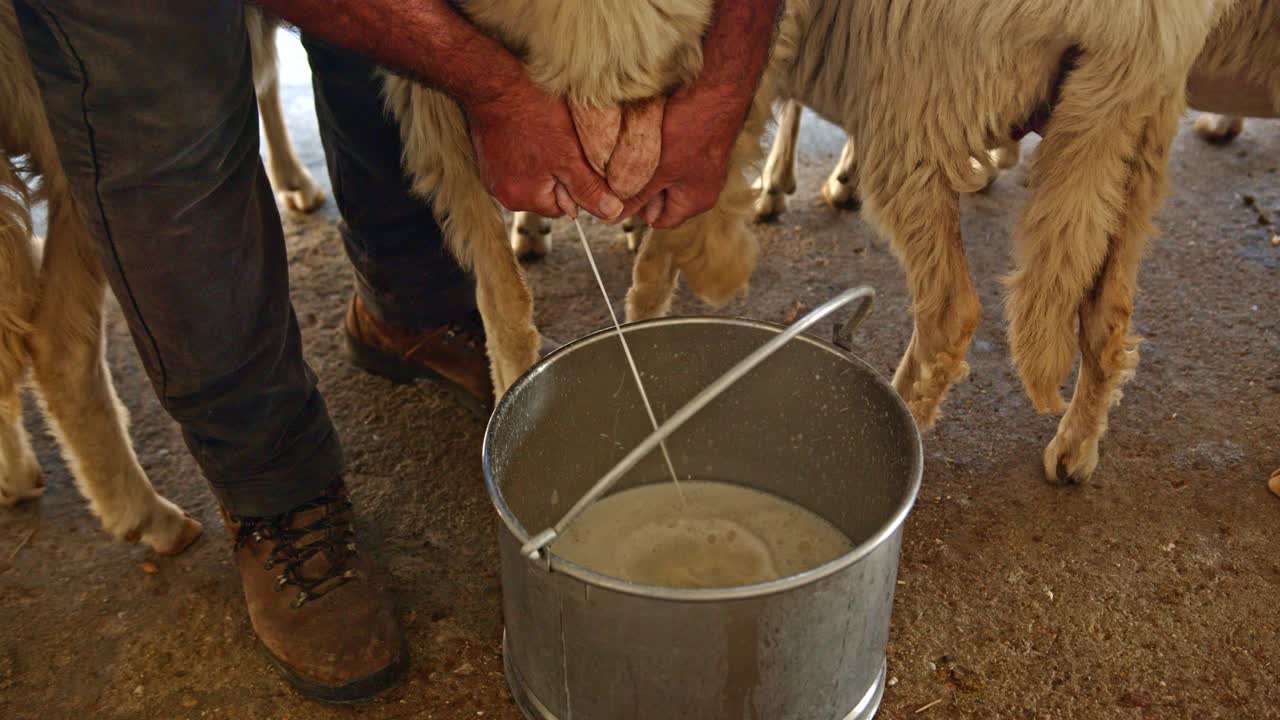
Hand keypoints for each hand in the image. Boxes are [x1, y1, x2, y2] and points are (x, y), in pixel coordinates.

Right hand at [465, 79, 624, 220]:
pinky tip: (531, 130)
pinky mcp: (487, 155)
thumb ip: (589, 189)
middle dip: (558, 172)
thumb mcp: (569, 155)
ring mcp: (491, 174)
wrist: (495, 80)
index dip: (576, 183)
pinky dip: (527, 149)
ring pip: (533, 175)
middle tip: (561, 142)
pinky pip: (517, 161)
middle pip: (546, 192)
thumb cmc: (532, 114)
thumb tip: (611, 212)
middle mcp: (501, 192)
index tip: (574, 157)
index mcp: (521, 198)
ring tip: (544, 133)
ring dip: (544, 160)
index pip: (563, 207)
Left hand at [619, 82, 747, 227]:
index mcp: (697, 200)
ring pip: (662, 173)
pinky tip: (648, 133)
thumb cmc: (693, 130)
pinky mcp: (696, 142)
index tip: (619, 190)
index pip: (659, 219)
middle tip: (623, 168)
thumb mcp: (657, 169)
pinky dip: (656, 148)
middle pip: (660, 197)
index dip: (636, 208)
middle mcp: (702, 185)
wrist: (716, 86)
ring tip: (636, 149)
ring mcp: (700, 163)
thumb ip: (635, 195)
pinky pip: (669, 154)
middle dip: (641, 184)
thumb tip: (612, 215)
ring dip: (646, 165)